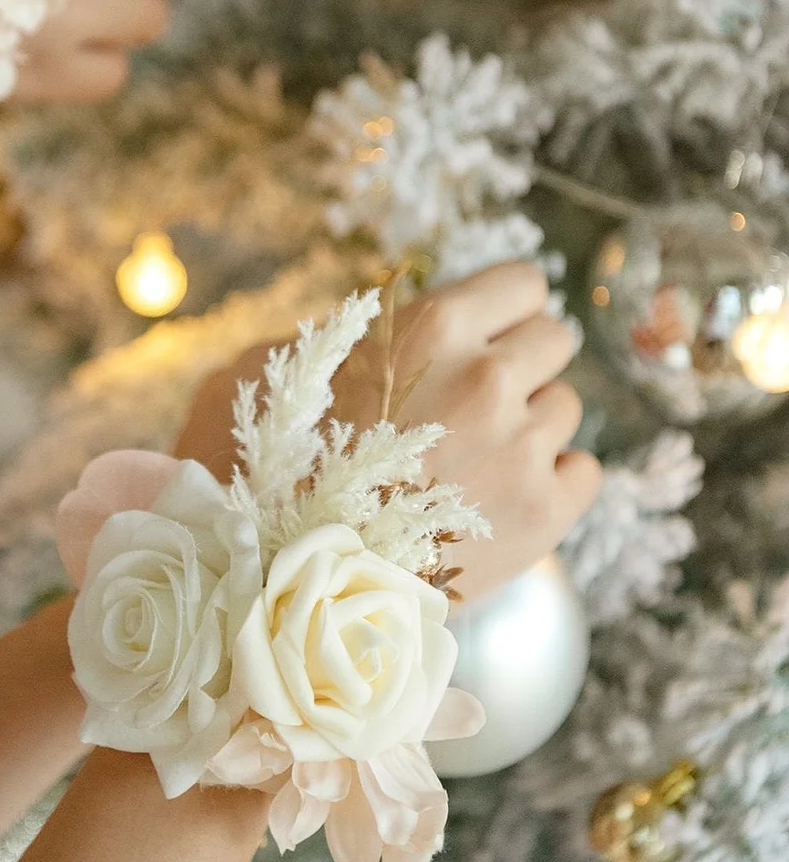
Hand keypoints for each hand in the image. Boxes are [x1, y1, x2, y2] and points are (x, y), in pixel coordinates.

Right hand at [175, 262, 601, 603]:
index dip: (505, 309)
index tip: (488, 335)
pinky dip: (556, 482)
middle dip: (523, 364)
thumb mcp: (289, 366)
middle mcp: (489, 377)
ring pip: (566, 407)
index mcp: (434, 328)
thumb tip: (389, 331)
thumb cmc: (277, 467)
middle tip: (479, 403)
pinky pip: (585, 471)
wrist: (290, 577)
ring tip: (477, 460)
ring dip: (532, 425)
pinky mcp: (544, 512)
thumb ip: (351, 335)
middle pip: (555, 339)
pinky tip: (508, 496)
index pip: (524, 284)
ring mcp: (522, 446)